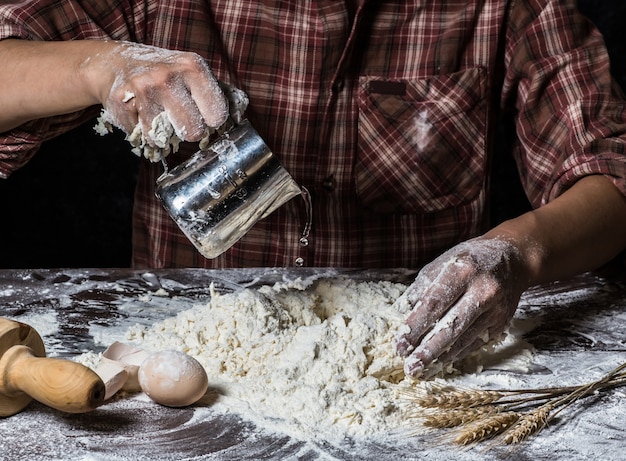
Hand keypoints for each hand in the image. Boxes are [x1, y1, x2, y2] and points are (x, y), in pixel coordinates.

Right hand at [94, 42, 246, 158]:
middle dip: (190, 130)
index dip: (212, 121)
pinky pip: (145, 139)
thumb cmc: (165, 73)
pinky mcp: (122, 106)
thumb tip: (239, 117)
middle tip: (181, 118)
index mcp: (193, 67)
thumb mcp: (192, 72)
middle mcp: (167, 77)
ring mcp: (143, 91)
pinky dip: (146, 135)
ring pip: (167, 139)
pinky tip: (143, 117)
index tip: (205, 116)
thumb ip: (216, 93)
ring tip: (161, 117)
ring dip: (166, 134)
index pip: (217, 114)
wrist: (116, 63)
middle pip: (193, 132)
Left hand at [393, 236, 529, 378]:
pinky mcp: (502, 322)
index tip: (400, 345)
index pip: (434, 303)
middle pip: (451, 327)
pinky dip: (456, 354)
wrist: (512, 259)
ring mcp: (495, 308)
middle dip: (428, 350)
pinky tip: (440, 362)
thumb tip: (402, 314)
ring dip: (440, 358)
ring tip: (421, 370)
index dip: (415, 327)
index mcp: (462, 271)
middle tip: (410, 367)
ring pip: (465, 339)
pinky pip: (476, 343)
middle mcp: (482, 290)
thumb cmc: (468, 261)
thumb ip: (422, 288)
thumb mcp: (442, 264)